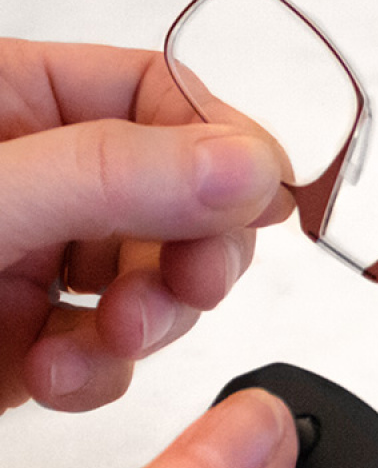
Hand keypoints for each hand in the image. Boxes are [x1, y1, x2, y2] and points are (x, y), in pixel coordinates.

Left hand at [0, 37, 292, 412]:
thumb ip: (108, 175)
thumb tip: (244, 166)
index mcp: (17, 101)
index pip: (161, 93)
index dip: (225, 143)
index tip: (264, 195)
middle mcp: (42, 177)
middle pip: (183, 194)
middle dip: (196, 249)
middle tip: (197, 279)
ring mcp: (39, 258)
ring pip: (161, 279)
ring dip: (155, 318)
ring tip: (118, 335)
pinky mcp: (36, 337)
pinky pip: (113, 351)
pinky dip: (102, 374)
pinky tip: (59, 374)